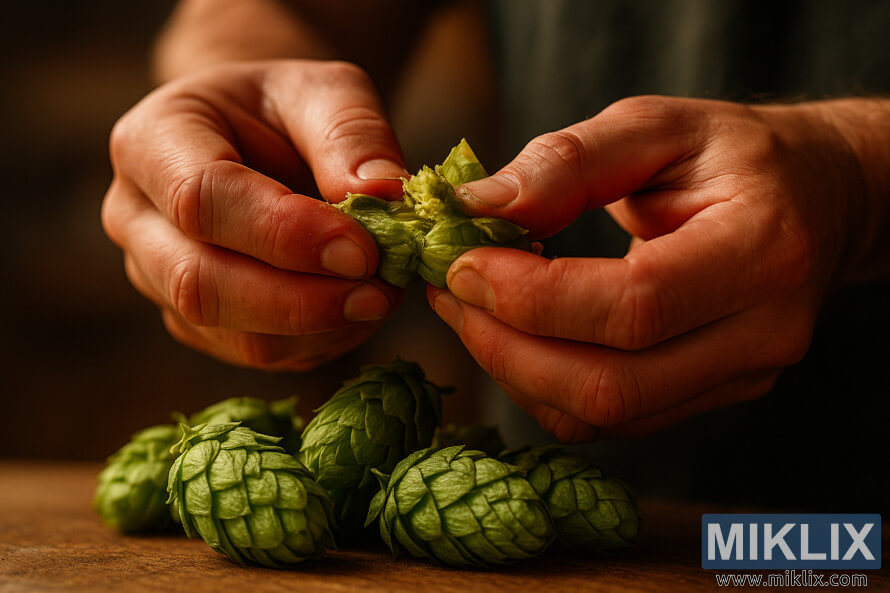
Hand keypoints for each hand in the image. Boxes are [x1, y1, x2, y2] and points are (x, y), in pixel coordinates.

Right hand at [102, 60, 407, 370]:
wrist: (261, 138)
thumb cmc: (288, 108)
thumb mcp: (325, 90)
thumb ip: (352, 132)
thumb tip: (384, 193)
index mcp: (151, 141)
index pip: (201, 199)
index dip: (284, 233)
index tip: (361, 249)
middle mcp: (136, 217)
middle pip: (200, 283)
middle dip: (300, 300)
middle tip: (379, 293)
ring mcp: (158, 276)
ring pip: (228, 333)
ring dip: (316, 328)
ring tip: (380, 298)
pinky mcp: (195, 321)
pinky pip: (254, 352)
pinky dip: (317, 342)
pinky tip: (356, 312)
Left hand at [428, 96, 869, 440]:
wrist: (811, 202)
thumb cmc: (733, 157)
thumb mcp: (658, 127)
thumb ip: (570, 160)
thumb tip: (477, 207)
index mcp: (762, 251)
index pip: (633, 306)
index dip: (530, 296)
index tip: (461, 263)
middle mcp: (762, 334)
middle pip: (610, 384)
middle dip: (505, 345)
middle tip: (450, 292)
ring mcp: (739, 379)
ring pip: (602, 416)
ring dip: (514, 371)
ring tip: (470, 310)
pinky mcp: (708, 397)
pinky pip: (608, 421)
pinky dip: (543, 387)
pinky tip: (513, 336)